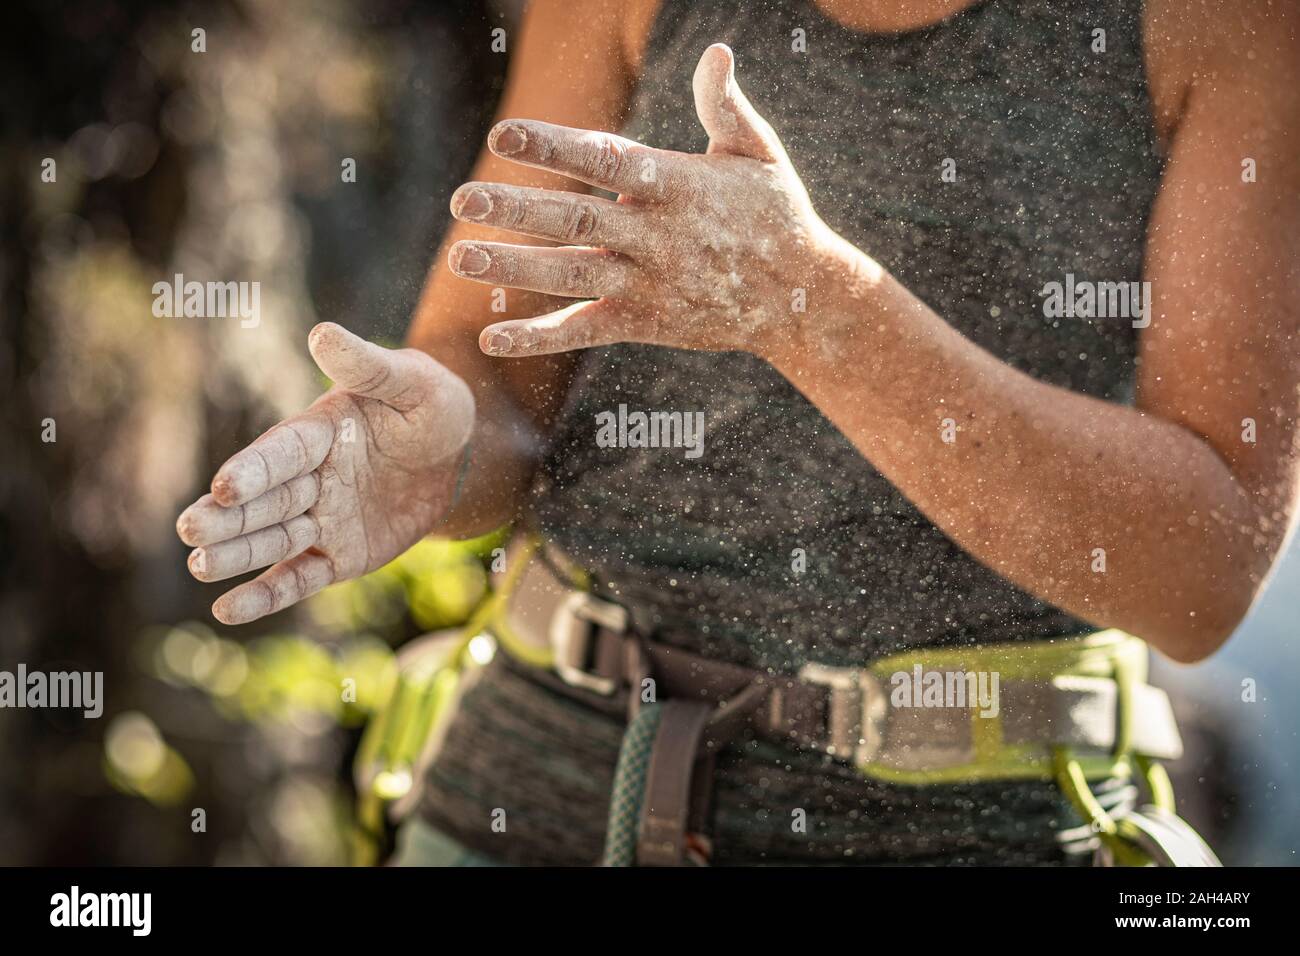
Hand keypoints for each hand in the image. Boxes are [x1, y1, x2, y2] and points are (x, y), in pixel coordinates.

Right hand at [176, 323, 474, 624]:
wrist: (460, 457)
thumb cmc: (433, 407)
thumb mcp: (412, 382)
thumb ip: (368, 366)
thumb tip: (323, 333)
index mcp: (319, 432)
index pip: (282, 452)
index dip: (256, 469)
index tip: (225, 485)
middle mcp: (310, 477)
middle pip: (265, 500)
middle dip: (228, 517)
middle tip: (191, 531)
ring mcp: (321, 519)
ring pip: (274, 540)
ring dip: (237, 555)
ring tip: (200, 567)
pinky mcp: (337, 556)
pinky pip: (298, 578)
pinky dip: (266, 596)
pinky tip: (228, 610)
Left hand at [447, 43, 876, 359]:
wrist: (805, 299)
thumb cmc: (779, 216)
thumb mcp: (760, 155)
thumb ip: (727, 107)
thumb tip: (717, 51)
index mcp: (678, 185)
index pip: (606, 160)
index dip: (554, 148)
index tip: (504, 135)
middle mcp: (657, 236)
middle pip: (577, 220)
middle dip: (517, 209)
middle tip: (461, 199)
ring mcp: (648, 283)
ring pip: (572, 275)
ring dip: (515, 267)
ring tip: (460, 257)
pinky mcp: (644, 324)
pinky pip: (585, 330)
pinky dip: (540, 336)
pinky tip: (492, 338)